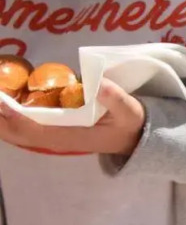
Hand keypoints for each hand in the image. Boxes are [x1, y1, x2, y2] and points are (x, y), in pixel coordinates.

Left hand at [0, 80, 146, 156]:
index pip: (38, 131)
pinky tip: (2, 105)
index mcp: (75, 137)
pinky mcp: (53, 134)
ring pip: (19, 134)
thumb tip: (98, 83)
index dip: (17, 118)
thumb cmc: (129, 124)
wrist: (132, 138)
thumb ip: (116, 98)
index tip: (2, 102)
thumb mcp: (130, 111)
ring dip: (2, 121)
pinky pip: (24, 129)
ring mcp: (54, 139)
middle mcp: (60, 142)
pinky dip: (9, 118)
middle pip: (21, 135)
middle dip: (1, 121)